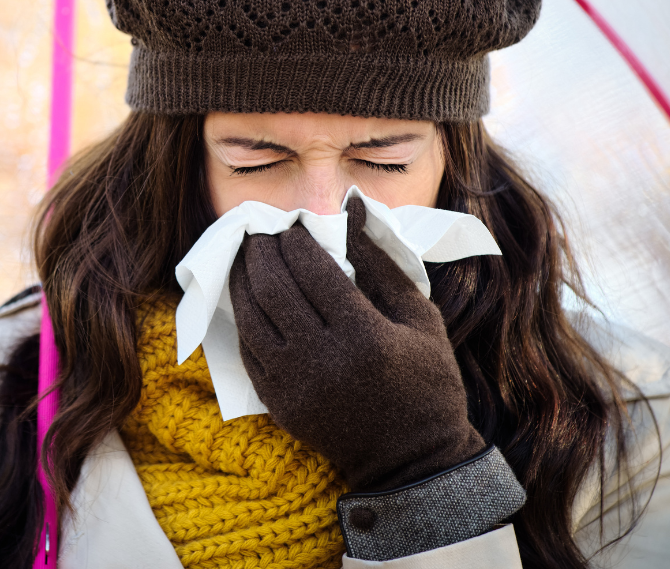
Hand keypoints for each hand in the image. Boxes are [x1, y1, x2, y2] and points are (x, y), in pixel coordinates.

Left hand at [228, 197, 485, 491]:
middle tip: (259, 231)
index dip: (296, 241)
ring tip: (246, 256)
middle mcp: (322, 360)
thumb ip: (381, 262)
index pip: (313, 271)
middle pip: (274, 289)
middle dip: (261, 252)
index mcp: (364, 336)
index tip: (292, 224)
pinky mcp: (278, 404)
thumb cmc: (426, 382)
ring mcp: (294, 385)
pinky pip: (247, 351)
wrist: (411, 459)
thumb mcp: (420, 318)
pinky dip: (243, 318)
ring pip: (250, 318)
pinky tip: (246, 297)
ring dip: (242, 280)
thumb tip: (351, 209)